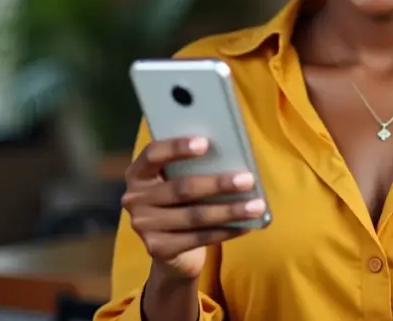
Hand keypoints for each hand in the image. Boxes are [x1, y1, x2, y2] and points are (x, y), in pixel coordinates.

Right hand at [121, 137, 265, 279]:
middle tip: (248, 179)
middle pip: (181, 188)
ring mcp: (144, 226)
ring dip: (229, 210)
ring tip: (257, 206)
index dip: (177, 147)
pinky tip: (246, 226)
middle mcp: (135, 198)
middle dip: (218, 184)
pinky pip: (198, 238)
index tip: (206, 143)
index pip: (153, 154)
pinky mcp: (157, 248)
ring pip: (194, 216)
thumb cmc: (183, 201)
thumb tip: (234, 157)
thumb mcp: (182, 180)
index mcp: (139, 173)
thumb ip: (195, 167)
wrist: (171, 249)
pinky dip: (226, 231)